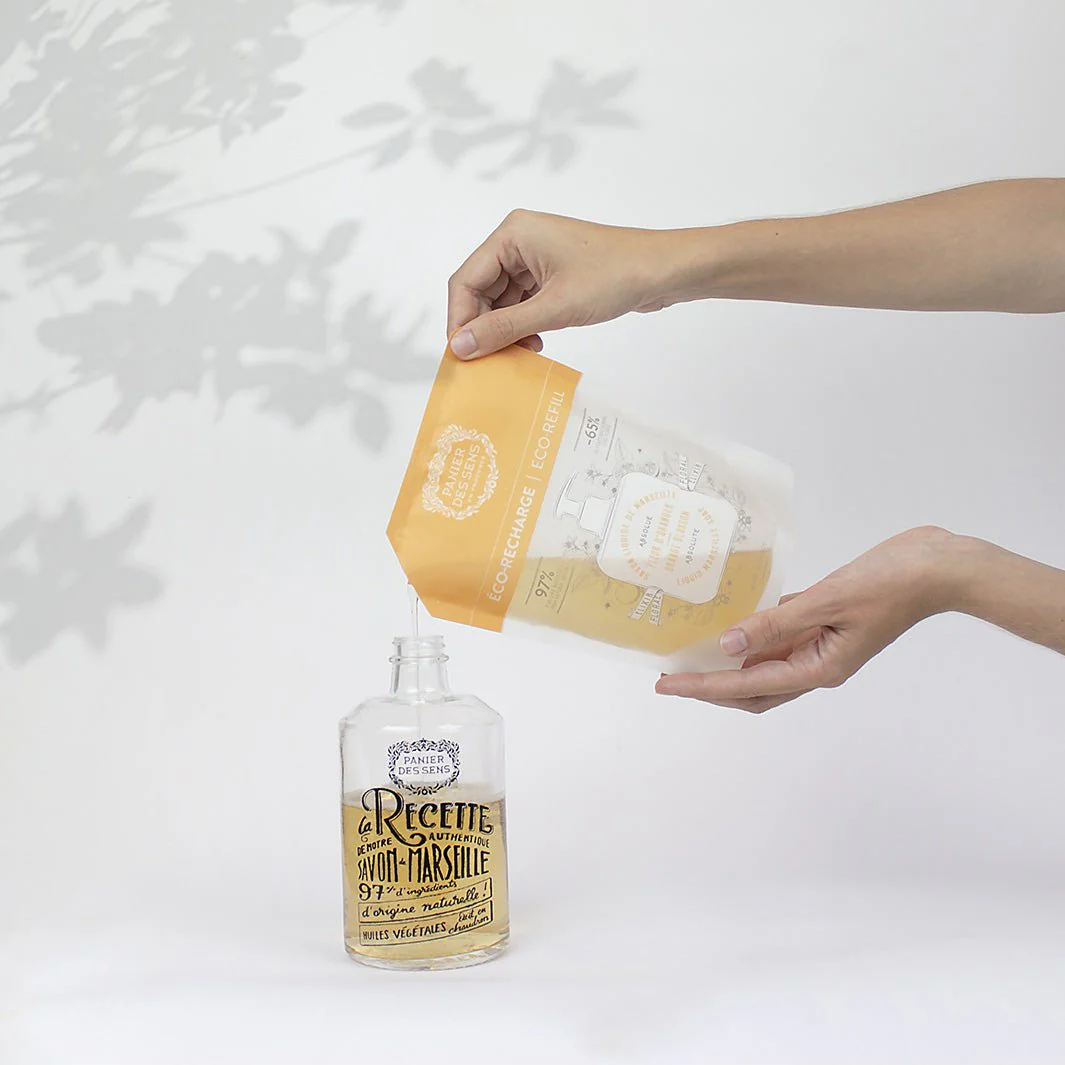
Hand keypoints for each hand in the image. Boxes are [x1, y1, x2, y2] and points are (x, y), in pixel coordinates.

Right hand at [446, 210, 671, 358]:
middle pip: (480, 291)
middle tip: (489, 361)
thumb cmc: (614, 276)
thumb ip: (502, 329)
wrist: (663, 271)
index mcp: (513, 234)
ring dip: (505, 331)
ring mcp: (536, 257)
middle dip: (483, 327)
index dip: (460, 320)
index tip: (462, 355)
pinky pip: (522, 303)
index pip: (465, 280)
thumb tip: (460, 347)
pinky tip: (534, 344)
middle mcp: (519, 241)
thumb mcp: (553, 308)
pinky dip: (523, 326)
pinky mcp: (552, 274)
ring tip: (518, 355)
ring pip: (501, 301)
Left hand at [656, 527, 958, 711]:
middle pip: (751, 687)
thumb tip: (728, 646)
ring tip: (691, 653)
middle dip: (709, 685)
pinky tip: (732, 620)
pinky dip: (755, 631)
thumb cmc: (891, 583)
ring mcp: (822, 644)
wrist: (938, 566)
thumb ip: (775, 624)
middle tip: (669, 678)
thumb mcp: (827, 601)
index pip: (746, 686)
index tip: (667, 685)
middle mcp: (817, 663)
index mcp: (820, 668)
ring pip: (764, 664)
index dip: (703, 686)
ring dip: (729, 662)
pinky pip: (781, 633)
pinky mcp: (825, 621)